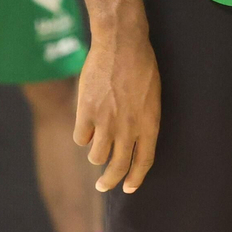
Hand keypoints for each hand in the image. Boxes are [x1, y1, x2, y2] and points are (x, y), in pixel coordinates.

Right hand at [75, 18, 160, 193]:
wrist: (121, 44)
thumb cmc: (141, 65)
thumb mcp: (152, 97)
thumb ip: (143, 121)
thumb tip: (132, 142)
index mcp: (149, 123)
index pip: (144, 161)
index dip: (136, 177)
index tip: (129, 187)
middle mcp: (128, 128)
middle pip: (119, 166)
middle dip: (110, 180)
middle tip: (104, 185)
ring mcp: (106, 122)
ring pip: (96, 156)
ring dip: (96, 155)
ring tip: (97, 144)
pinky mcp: (86, 113)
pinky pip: (80, 138)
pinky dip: (82, 135)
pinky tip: (85, 124)